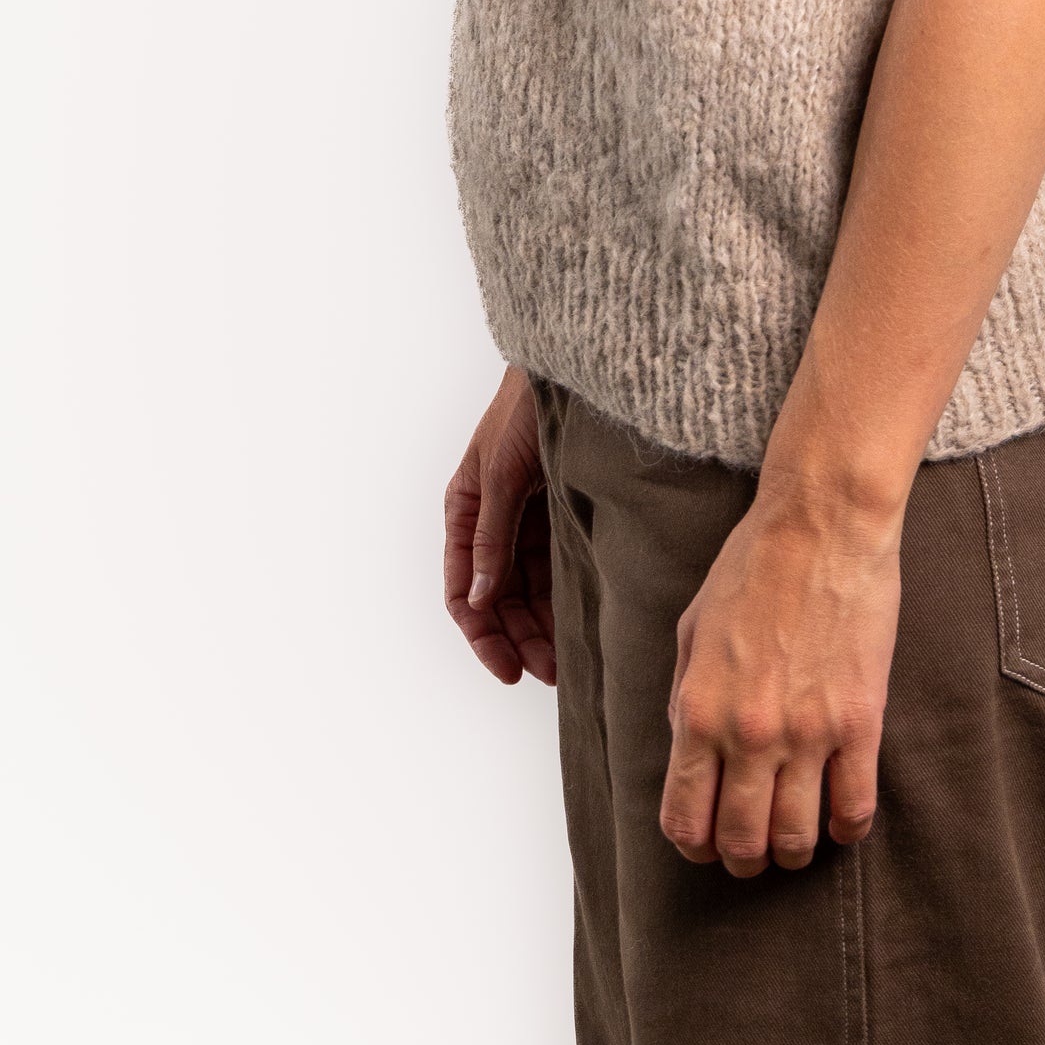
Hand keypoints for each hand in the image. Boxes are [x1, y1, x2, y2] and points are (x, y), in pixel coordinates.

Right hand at [444, 367, 555, 686]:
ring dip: (542, 626)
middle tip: (551, 674)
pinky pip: (555, 567)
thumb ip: (490, 536)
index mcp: (464, 512)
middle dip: (519, 639)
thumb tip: (479, 599)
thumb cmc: (526, 409)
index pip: (462, 591)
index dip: (482, 636)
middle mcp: (492, 523)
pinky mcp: (559, 513)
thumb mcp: (503, 473)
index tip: (508, 671)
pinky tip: (581, 620)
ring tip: (569, 660)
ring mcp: (527, 520)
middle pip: (497, 599)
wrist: (575, 370)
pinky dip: (563, 597)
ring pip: (528, 590)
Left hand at [659, 487, 900, 876]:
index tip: (708, 845)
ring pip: (797, 838)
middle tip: (753, 850)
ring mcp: (809, 732)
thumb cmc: (752, 566)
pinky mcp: (860, 721)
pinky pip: (856, 807)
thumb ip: (682, 697)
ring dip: (792, 852)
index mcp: (699, 711)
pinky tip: (840, 820)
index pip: (686, 820)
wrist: (822, 523)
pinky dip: (846, 830)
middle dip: (744, 860)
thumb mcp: (692, 630)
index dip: (695, 847)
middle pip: (742, 843)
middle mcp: (749, 733)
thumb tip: (686, 753)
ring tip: (795, 840)